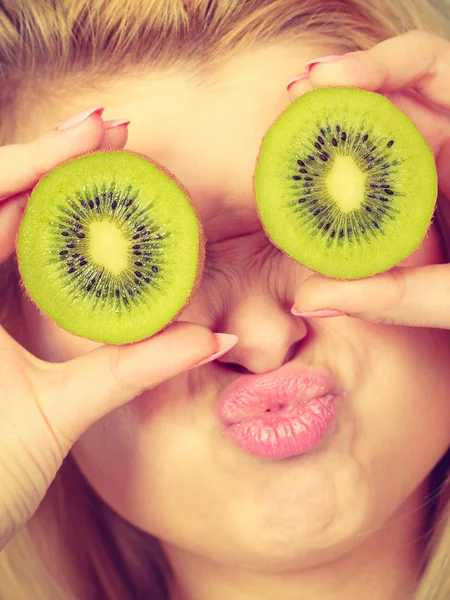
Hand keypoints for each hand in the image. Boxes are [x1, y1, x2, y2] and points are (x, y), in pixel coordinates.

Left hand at [0, 108, 237, 547]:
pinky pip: (2, 252)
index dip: (46, 160)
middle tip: (112, 135)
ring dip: (47, 185)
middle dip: (54, 160)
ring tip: (102, 162)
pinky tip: (78, 217)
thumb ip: (137, 370)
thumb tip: (213, 341)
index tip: (100, 132)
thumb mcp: (60, 415)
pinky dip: (39, 226)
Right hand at [287, 31, 449, 327]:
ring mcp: (441, 168)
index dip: (373, 65)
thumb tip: (310, 301)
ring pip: (381, 133)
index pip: (431, 68)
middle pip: (395, 95)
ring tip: (289, 135)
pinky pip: (380, 173)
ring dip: (333, 132)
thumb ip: (401, 296)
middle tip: (290, 104)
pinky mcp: (423, 196)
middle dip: (338, 94)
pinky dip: (344, 173)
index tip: (320, 78)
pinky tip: (311, 180)